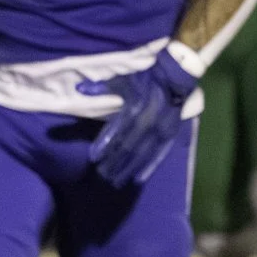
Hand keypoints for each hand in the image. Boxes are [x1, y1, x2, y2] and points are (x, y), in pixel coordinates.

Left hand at [76, 46, 199, 187]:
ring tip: (116, 181)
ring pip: (143, 153)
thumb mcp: (123, 78)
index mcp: (135, 108)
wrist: (177, 76)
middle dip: (115, 161)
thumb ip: (101, 86)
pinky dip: (150, 167)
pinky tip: (139, 179)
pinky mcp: (171, 134)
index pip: (117, 130)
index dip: (104, 144)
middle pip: (129, 146)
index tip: (93, 158)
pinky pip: (161, 154)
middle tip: (102, 174)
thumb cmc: (147, 77)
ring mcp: (162, 130)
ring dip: (129, 168)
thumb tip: (79, 89)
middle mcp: (149, 122)